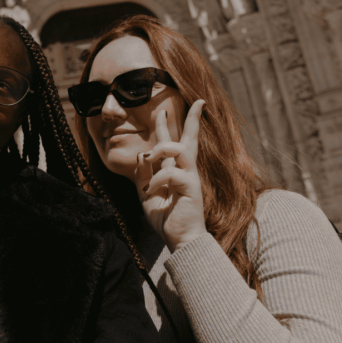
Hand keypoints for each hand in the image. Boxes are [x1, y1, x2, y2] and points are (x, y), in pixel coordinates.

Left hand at [134, 100, 207, 252]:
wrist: (180, 239)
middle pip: (190, 139)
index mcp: (175, 171)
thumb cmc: (166, 218)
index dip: (167, 126)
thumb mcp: (147, 194)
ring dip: (160, 148)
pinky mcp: (191, 186)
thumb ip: (144, 174)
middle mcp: (185, 170)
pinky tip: (149, 192)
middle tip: (199, 103)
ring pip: (178, 148)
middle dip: (193, 119)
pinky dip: (155, 180)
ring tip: (149, 158)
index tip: (165, 109)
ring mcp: (190, 177)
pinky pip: (170, 172)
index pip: (172, 143)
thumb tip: (142, 153)